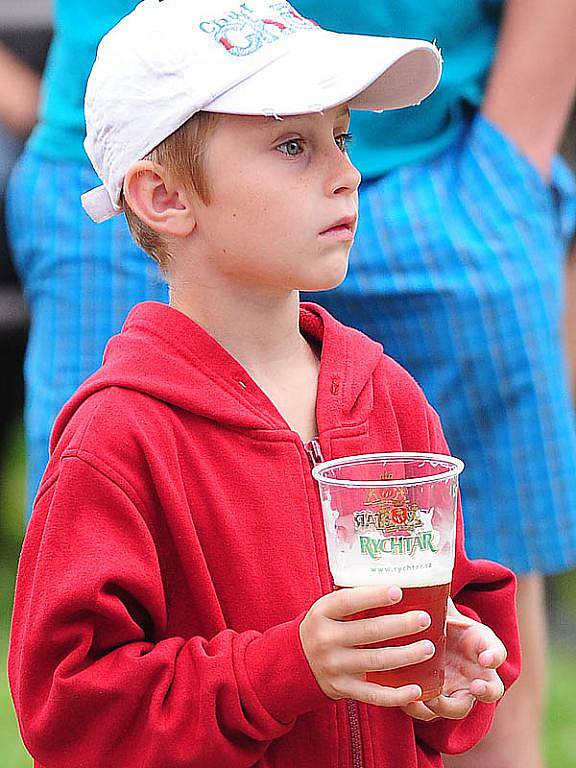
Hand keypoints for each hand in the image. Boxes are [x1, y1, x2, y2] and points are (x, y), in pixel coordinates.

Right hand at [300, 585, 432, 706]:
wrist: (297, 661)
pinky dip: (396, 695)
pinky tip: (416, 690)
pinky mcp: (342, 689)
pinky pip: (372, 694)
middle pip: (368, 632)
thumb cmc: (324, 626)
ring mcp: (334, 666)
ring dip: (405, 656)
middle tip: (424, 619)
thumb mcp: (327, 608)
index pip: (348, 602)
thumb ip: (353, 598)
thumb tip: (396, 580)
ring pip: (375, 662)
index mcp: (321, 613)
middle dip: (399, 625)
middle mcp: (325, 640)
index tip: (398, 591)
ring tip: (428, 648)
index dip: (373, 596)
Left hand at [400, 599, 506, 720]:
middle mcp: (473, 671)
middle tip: (476, 687)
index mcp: (478, 644)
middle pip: (491, 689)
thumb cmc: (435, 616)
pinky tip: (407, 698)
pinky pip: (430, 713)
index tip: (486, 656)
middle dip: (487, 691)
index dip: (494, 655)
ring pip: (459, 708)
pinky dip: (420, 709)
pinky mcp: (432, 700)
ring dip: (448, 705)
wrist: (417, 634)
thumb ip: (437, 592)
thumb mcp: (438, 604)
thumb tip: (431, 566)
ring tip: (432, 697)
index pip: (496, 651)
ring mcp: (454, 689)